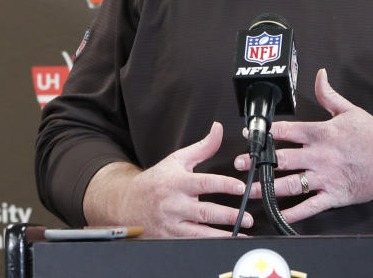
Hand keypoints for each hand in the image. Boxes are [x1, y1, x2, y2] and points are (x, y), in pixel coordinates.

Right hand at [85, 122, 251, 237]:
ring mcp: (172, 223)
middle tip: (247, 217)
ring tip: (241, 233)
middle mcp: (174, 204)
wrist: (126, 203)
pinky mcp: (170, 238)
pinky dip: (208, 244)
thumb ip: (202, 147)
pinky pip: (191, 243)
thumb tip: (218, 129)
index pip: (204, 183)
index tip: (240, 187)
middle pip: (204, 211)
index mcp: (178, 183)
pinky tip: (223, 243)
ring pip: (199, 232)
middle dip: (228, 215)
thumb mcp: (177, 160)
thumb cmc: (155, 182)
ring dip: (222, 235)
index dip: (224, 184)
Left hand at [234, 69, 372, 222]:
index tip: (249, 134)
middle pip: (282, 159)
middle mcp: (321, 155)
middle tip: (238, 165)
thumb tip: (319, 75)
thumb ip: (329, 95)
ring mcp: (327, 177)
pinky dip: (292, 212)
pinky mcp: (335, 196)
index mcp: (323, 133)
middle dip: (258, 162)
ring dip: (266, 188)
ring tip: (247, 190)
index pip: (287, 131)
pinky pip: (310, 206)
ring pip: (290, 184)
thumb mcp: (351, 111)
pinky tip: (276, 214)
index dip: (265, 133)